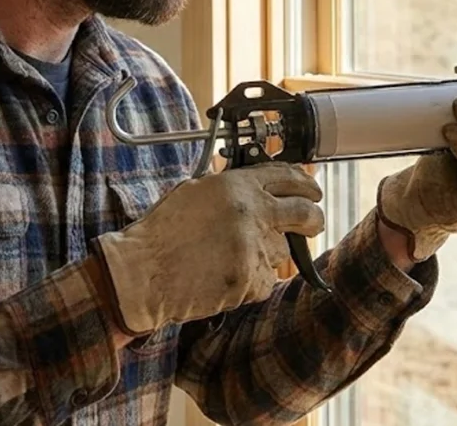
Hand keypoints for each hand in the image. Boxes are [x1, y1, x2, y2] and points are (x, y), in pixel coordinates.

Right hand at [92, 162, 323, 336]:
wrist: (143, 273)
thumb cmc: (162, 233)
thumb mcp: (196, 192)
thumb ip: (232, 188)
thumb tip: (261, 188)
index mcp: (237, 185)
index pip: (288, 176)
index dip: (305, 183)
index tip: (311, 190)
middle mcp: (252, 212)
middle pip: (305, 212)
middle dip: (313, 217)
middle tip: (312, 221)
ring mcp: (255, 248)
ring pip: (282, 251)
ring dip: (266, 253)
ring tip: (229, 256)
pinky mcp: (252, 280)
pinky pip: (266, 279)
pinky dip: (251, 279)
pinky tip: (223, 274)